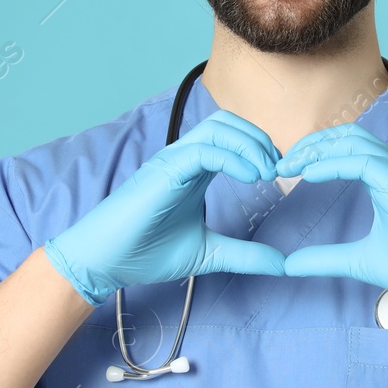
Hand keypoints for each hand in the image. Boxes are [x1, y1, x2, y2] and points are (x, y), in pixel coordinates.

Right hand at [42, 110, 286, 306]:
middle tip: (277, 169)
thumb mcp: (208, 254)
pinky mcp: (164, 171)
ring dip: (249, 144)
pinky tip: (251, 177)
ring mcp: (172, 161)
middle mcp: (183, 158)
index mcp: (193, 170)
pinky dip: (232, 158)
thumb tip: (282, 264)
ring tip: (266, 171)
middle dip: (259, 139)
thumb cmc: (146, 253)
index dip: (259, 147)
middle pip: (227, 123)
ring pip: (216, 128)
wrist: (105, 263)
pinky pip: (203, 150)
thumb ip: (245, 255)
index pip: (230, 137)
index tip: (277, 174)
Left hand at [274, 124, 387, 335]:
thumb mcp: (361, 262)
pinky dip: (334, 163)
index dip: (312, 154)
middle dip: (309, 145)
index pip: (345, 150)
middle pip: (345, 136)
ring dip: (317, 149)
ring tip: (288, 165)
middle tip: (278, 164)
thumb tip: (289, 264)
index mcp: (386, 180)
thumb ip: (326, 258)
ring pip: (353, 141)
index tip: (282, 171)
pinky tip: (309, 175)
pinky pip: (365, 161)